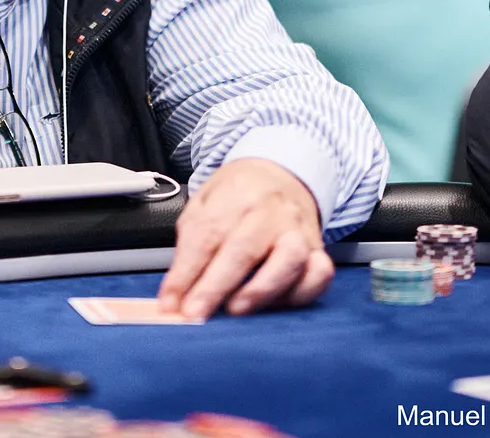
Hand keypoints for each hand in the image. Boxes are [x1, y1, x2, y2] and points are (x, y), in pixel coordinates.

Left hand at [157, 158, 333, 318]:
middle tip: (194, 314)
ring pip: (288, 259)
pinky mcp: (317, 249)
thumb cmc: (239, 195)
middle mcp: (269, 212)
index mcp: (235, 195)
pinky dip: (302, 292)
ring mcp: (297, 229)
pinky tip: (277, 304)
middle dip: (215, 287)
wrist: (283, 174)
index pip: (206, 235)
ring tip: (236, 309)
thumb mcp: (204, 204)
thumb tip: (175, 293)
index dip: (185, 272)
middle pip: (242, 249)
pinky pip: (319, 273)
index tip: (170, 304)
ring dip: (261, 290)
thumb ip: (190, 244)